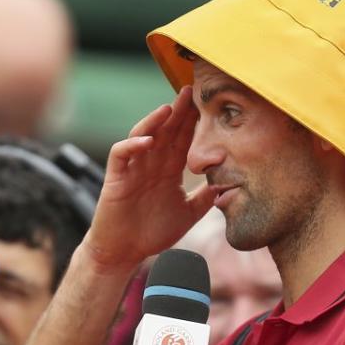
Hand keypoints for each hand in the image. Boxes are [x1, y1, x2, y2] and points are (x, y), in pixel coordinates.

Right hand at [84, 86, 212, 273]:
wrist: (124, 253)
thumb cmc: (151, 234)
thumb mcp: (188, 213)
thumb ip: (205, 198)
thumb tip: (229, 184)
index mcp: (168, 170)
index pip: (182, 139)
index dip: (194, 122)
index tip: (210, 105)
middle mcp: (150, 164)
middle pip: (164, 131)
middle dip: (177, 111)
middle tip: (191, 92)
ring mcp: (132, 169)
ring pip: (142, 135)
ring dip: (154, 121)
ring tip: (168, 108)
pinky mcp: (116, 178)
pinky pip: (121, 154)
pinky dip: (132, 145)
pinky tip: (146, 140)